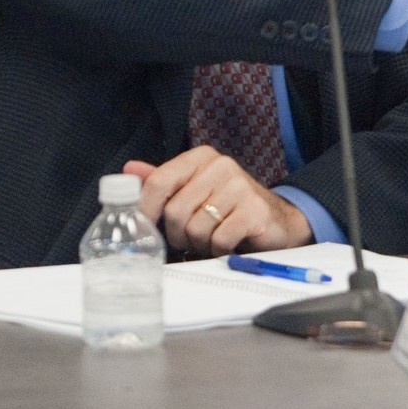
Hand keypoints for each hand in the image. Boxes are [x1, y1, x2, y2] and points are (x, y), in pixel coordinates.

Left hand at [124, 147, 312, 256]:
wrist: (277, 222)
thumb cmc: (229, 208)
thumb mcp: (195, 190)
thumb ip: (163, 181)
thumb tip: (130, 169)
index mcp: (201, 158)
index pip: (159, 181)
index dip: (146, 209)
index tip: (145, 228)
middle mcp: (221, 166)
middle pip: (175, 210)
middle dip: (178, 234)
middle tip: (191, 237)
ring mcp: (240, 186)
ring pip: (195, 228)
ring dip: (200, 244)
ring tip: (213, 238)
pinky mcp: (255, 210)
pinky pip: (219, 239)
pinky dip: (219, 250)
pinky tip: (228, 244)